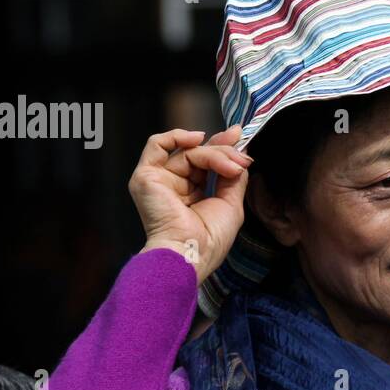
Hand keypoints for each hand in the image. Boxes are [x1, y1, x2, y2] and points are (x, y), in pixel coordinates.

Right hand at [129, 125, 250, 284]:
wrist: (190, 254)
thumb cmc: (209, 241)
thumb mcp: (230, 204)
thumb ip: (233, 177)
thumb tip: (240, 154)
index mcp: (191, 193)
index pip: (205, 162)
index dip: (222, 148)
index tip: (241, 138)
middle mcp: (174, 185)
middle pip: (198, 153)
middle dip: (223, 150)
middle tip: (242, 159)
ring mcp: (159, 180)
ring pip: (187, 151)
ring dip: (213, 153)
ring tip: (231, 166)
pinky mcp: (146, 177)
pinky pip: (157, 145)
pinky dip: (177, 136)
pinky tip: (198, 140)